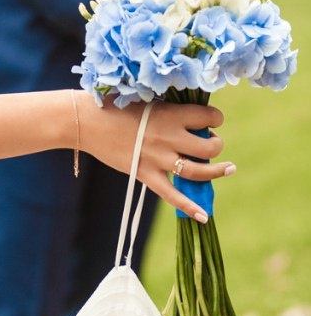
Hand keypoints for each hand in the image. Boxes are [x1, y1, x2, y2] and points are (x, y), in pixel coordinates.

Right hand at [80, 95, 233, 221]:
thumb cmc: (113, 105)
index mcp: (169, 114)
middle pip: (208, 147)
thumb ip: (167, 108)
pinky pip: (173, 196)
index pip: (207, 117)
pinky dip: (190, 207)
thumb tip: (188, 113)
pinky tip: (204, 216)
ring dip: (217, 171)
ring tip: (228, 168)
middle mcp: (168, 137)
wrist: (87, 121)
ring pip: (199, 171)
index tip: (212, 119)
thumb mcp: (145, 98)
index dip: (215, 118)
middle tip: (212, 142)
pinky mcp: (146, 175)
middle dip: (217, 145)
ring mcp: (158, 159)